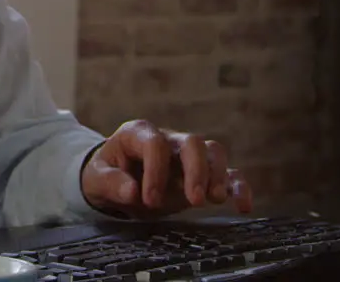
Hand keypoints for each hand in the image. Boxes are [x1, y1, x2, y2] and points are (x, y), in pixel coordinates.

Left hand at [80, 120, 251, 217]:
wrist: (116, 181)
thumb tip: (131, 191)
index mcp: (139, 134)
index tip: (149, 199)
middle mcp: (168, 139)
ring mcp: (188, 156)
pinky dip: (237, 187)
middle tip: (193, 200)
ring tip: (212, 201)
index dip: (155, 171)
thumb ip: (111, 183)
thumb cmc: (106, 175)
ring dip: (217, 175)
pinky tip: (242, 206)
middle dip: (196, 171)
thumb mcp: (96, 179)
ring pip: (213, 152)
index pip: (155, 144)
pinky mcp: (202, 174)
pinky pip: (227, 173)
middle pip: (192, 143)